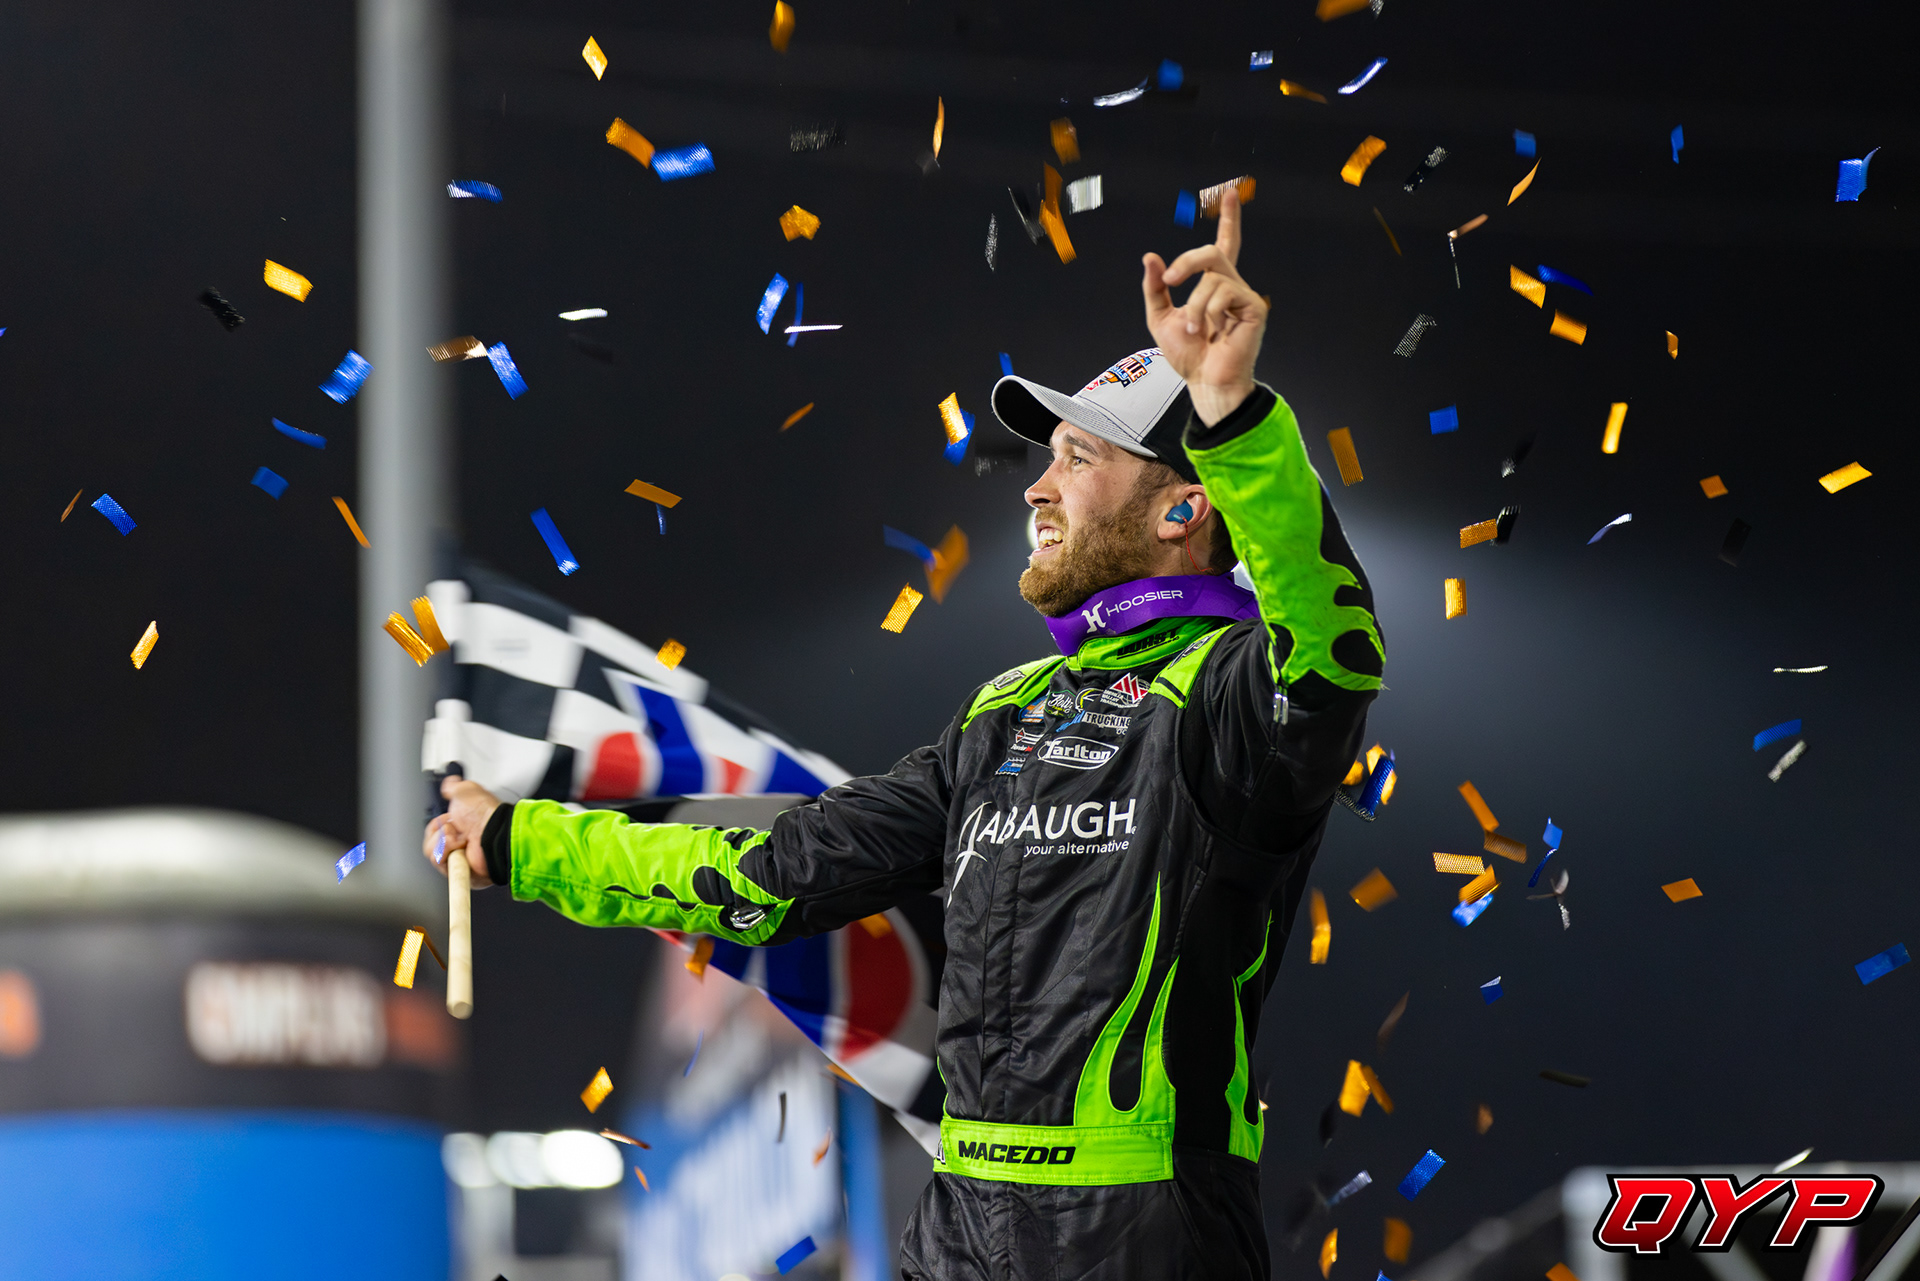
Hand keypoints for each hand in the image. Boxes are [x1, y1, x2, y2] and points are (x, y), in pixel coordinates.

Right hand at [422, 776, 499, 886]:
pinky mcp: (458, 871)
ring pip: (431, 851)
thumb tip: (449, 782)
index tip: (448, 818)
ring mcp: (457, 858)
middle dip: (441, 832)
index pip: (433, 829)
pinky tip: (460, 849)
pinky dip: (446, 854)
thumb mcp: (466, 791)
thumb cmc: (485, 814)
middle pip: (430, 841)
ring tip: (461, 840)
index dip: (438, 823)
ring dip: (444, 842)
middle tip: (456, 829)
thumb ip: (454, 786)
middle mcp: (457, 844)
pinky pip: (438, 862)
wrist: (494, 833)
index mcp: (458, 827)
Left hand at [1140, 188, 1268, 423]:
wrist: (1204, 382)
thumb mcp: (1160, 319)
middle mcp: (1231, 286)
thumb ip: (1155, 288)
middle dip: (1186, 262)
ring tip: (1196, 330)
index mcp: (1213, 285)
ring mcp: (1244, 296)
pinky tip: (1213, 331)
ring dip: (1194, 305)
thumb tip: (1150, 257)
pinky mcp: (1253, 309)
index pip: (1223, 245)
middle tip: (1169, 280)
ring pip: (1212, 278)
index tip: (1229, 193)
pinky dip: (1209, 312)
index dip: (1228, 220)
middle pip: (1212, 251)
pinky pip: (1224, 293)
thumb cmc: (1188, 356)